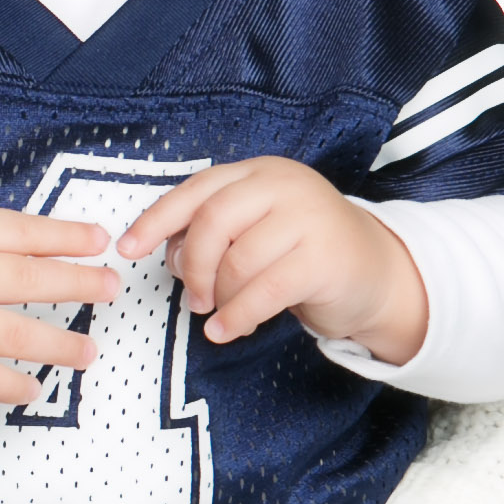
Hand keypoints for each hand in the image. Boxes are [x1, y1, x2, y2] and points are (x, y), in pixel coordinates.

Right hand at [0, 200, 116, 405]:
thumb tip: (20, 249)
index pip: (22, 231)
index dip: (66, 237)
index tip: (100, 240)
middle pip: (31, 278)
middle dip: (79, 284)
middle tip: (110, 288)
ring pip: (16, 332)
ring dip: (60, 342)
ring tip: (89, 350)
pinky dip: (12, 385)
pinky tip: (34, 389)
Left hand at [118, 158, 427, 362]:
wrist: (376, 271)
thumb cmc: (301, 253)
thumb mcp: (255, 230)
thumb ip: (212, 234)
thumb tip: (165, 254)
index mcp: (258, 172)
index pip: (196, 190)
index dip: (156, 220)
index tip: (127, 249)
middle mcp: (284, 185)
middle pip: (212, 222)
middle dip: (191, 266)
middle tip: (191, 298)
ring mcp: (309, 217)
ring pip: (238, 261)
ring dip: (218, 296)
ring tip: (218, 312)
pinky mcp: (325, 258)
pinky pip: (264, 291)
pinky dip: (237, 317)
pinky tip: (226, 330)